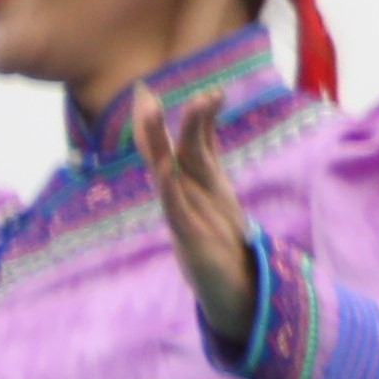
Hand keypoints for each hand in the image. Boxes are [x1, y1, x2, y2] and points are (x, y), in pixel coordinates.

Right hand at [134, 90, 259, 346]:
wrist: (233, 290)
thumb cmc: (223, 242)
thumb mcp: (221, 197)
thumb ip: (211, 167)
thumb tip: (210, 138)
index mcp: (201, 186)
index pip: (199, 144)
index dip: (202, 118)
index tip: (212, 87)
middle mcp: (188, 195)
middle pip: (174, 151)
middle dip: (160, 122)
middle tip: (145, 91)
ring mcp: (184, 214)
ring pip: (168, 171)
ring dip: (159, 140)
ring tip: (150, 110)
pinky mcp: (187, 237)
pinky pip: (174, 208)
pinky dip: (169, 188)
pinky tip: (163, 168)